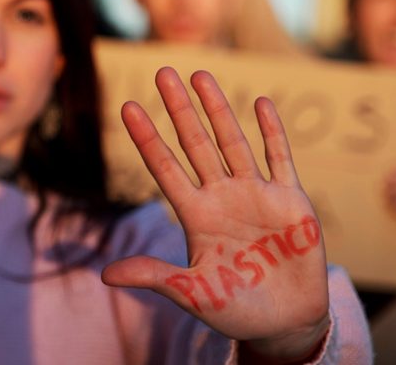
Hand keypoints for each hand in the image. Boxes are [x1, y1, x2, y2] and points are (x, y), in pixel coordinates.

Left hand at [102, 68, 329, 361]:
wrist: (286, 322)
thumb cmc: (235, 308)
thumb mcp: (191, 293)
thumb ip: (154, 275)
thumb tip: (104, 275)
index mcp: (195, 215)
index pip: (164, 167)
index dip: (147, 138)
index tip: (126, 106)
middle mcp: (221, 196)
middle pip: (195, 143)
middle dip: (179, 109)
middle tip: (162, 72)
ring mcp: (255, 194)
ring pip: (233, 141)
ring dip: (218, 109)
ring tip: (200, 74)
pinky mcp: (291, 200)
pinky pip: (280, 159)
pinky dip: (272, 132)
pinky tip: (261, 103)